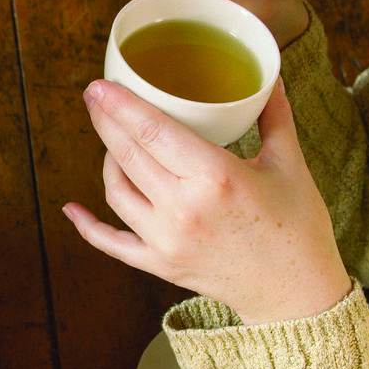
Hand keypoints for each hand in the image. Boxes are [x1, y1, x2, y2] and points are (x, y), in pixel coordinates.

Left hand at [62, 78, 350, 324]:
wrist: (297, 294)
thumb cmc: (298, 227)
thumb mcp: (289, 163)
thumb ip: (273, 115)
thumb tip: (270, 75)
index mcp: (215, 177)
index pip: (151, 130)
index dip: (119, 104)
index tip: (99, 84)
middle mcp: (182, 208)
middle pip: (127, 154)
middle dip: (105, 121)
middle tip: (96, 98)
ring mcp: (166, 240)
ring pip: (116, 191)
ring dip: (107, 161)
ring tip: (113, 140)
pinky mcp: (160, 265)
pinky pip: (112, 243)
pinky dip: (88, 226)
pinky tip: (71, 209)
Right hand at [147, 0, 311, 47]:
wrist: (281, 21)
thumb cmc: (275, 4)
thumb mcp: (260, 3)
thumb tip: (189, 3)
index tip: (161, 13)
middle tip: (174, 28)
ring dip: (167, 9)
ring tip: (184, 32)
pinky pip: (164, 1)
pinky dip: (169, 16)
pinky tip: (180, 32)